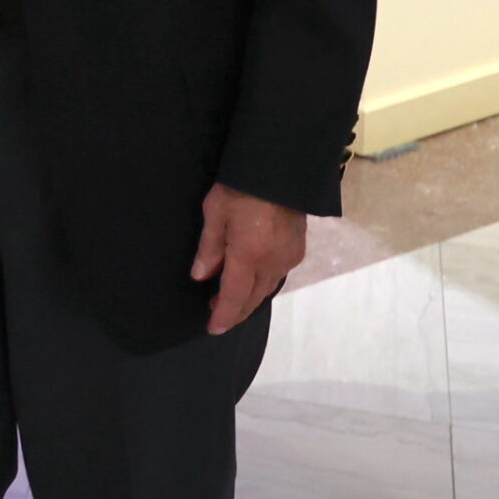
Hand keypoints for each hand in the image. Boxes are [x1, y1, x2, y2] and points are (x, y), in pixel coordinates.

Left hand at [189, 183, 306, 334]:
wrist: (281, 170)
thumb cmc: (240, 188)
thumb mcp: (215, 212)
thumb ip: (209, 248)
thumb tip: (200, 276)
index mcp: (248, 256)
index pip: (235, 297)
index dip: (223, 315)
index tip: (213, 329)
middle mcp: (272, 263)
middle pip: (254, 298)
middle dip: (236, 310)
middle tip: (218, 312)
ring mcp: (288, 257)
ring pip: (268, 287)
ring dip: (250, 296)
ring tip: (232, 296)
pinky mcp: (298, 249)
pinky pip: (278, 274)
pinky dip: (263, 282)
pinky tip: (253, 276)